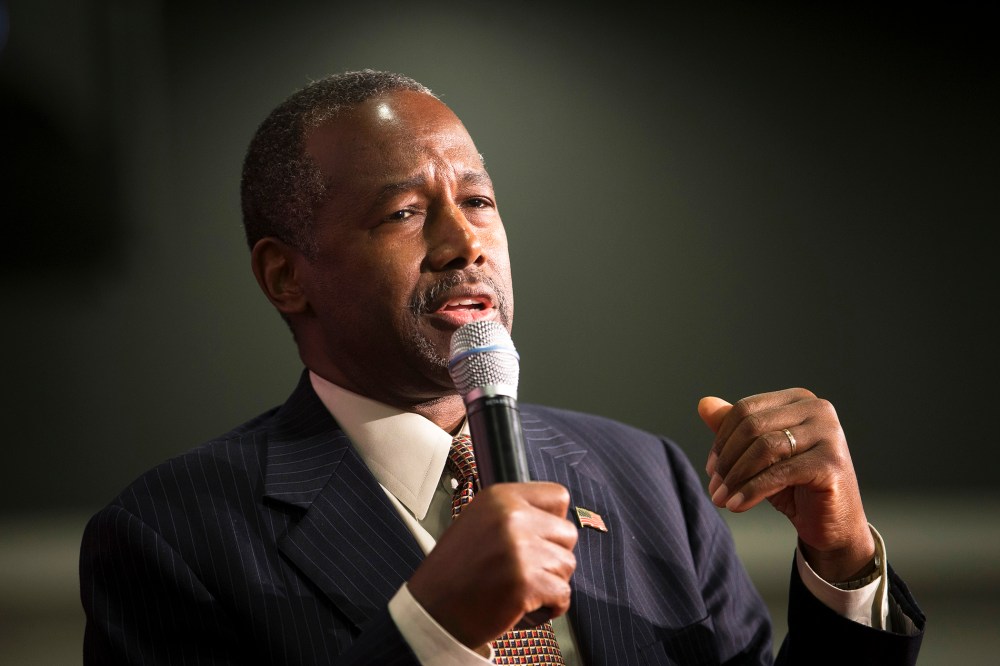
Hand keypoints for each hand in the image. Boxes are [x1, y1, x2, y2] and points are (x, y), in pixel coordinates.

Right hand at [407, 482, 577, 649]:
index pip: (558, 496)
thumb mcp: (479, 522)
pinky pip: (563, 595)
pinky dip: (549, 607)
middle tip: (524, 570)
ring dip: (549, 583)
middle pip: (568, 533)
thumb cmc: (455, 572)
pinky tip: (522, 607)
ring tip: (517, 589)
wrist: (433, 612)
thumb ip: (516, 515)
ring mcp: (520, 548)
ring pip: (567, 565)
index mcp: (500, 497)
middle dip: (553, 556)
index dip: (554, 521)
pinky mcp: (527, 582)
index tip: (540, 539)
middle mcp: (512, 516)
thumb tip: (556, 519)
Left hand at [698, 388, 874, 582]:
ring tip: (721, 499)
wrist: (833, 524)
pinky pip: (779, 472)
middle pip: (752, 426)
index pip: (745, 409)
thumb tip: (703, 404)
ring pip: (764, 447)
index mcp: (798, 400)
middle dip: (727, 460)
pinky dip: (752, 490)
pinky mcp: (831, 462)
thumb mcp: (760, 456)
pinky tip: (736, 505)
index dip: (721, 440)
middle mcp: (817, 409)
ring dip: (735, 477)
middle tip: (714, 488)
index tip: (710, 469)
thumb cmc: (795, 485)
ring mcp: (828, 433)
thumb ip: (735, 429)